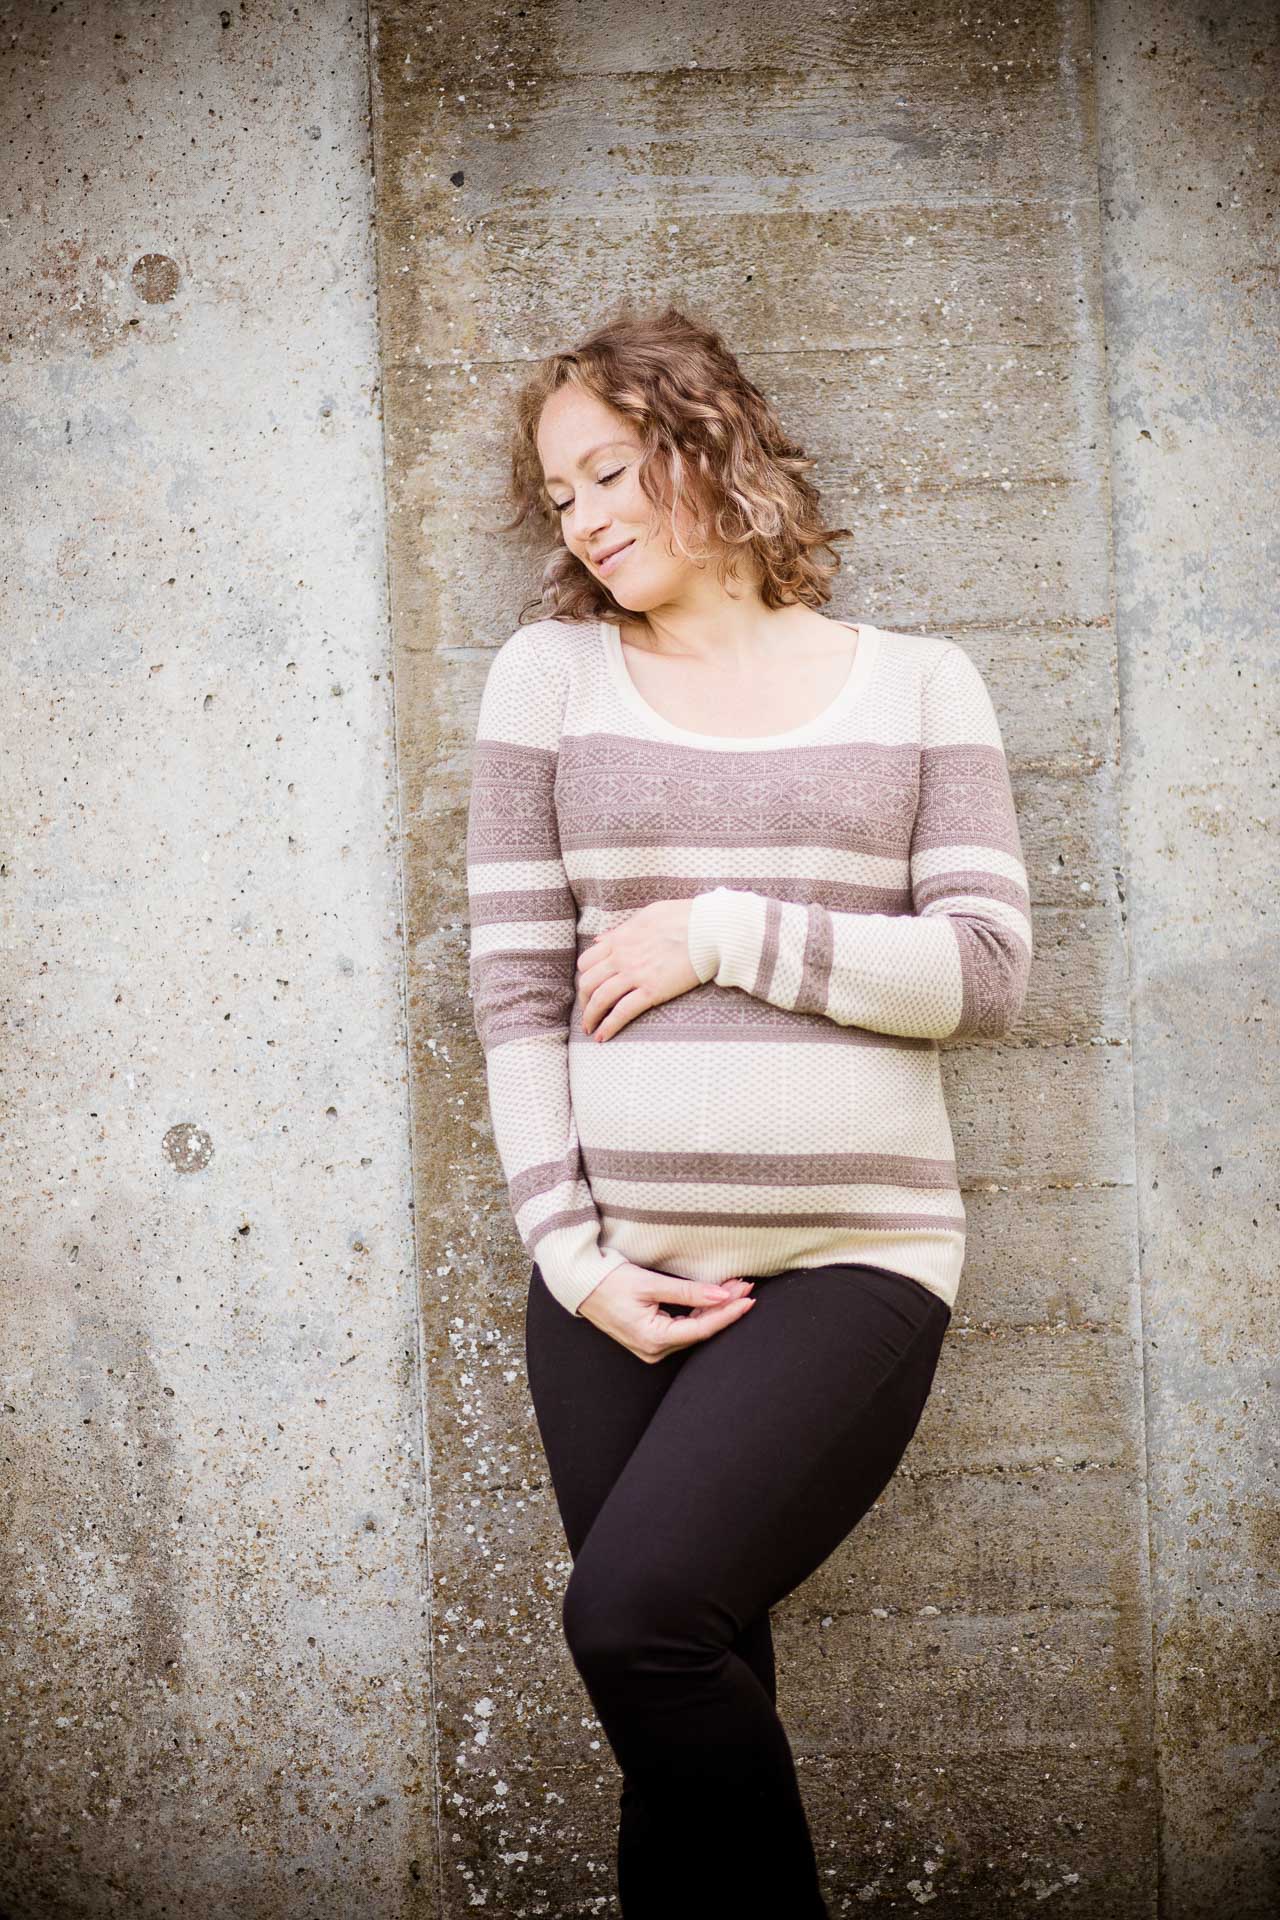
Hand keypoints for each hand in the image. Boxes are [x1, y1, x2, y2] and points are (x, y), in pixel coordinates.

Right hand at [575, 1261, 755, 1360]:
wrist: (580, 1285)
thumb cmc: (609, 1282)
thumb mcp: (649, 1283)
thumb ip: (687, 1291)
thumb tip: (722, 1294)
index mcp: (653, 1339)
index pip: (701, 1328)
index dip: (728, 1313)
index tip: (748, 1298)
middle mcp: (654, 1350)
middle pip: (700, 1329)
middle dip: (724, 1307)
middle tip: (746, 1285)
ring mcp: (651, 1348)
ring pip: (692, 1328)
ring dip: (713, 1308)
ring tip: (734, 1287)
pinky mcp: (650, 1339)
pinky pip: (681, 1328)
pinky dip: (698, 1311)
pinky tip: (713, 1297)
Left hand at [576, 898, 700, 1040]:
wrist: (708, 928)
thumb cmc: (684, 918)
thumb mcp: (647, 915)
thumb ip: (622, 929)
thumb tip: (601, 939)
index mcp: (620, 939)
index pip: (587, 962)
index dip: (584, 978)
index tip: (589, 988)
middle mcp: (621, 957)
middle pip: (588, 983)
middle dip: (583, 1000)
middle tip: (588, 1012)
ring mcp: (635, 974)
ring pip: (600, 999)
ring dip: (590, 1017)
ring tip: (589, 1029)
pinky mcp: (652, 991)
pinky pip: (622, 1012)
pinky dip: (608, 1026)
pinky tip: (602, 1037)